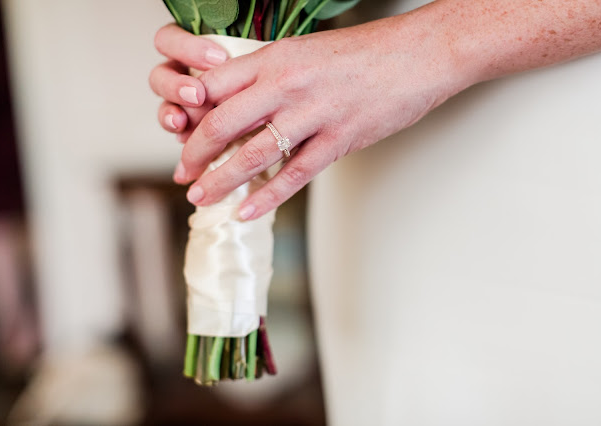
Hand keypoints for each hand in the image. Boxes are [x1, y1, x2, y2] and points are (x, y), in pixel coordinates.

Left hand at [152, 10, 469, 219]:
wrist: (419, 54)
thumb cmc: (365, 53)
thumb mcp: (308, 52)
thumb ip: (273, 76)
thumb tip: (244, 104)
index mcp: (276, 58)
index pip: (214, 87)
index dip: (190, 114)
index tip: (181, 135)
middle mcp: (287, 85)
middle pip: (222, 123)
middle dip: (195, 154)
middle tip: (182, 174)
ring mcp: (313, 114)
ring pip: (252, 155)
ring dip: (221, 181)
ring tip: (201, 198)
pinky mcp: (339, 140)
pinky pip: (294, 176)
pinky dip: (267, 198)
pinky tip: (247, 212)